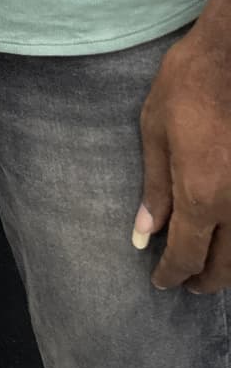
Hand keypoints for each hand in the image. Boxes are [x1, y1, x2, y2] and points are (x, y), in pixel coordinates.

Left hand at [137, 22, 230, 291]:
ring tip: (207, 269)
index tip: (160, 283)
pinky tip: (228, 238)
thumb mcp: (155, 130)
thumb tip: (145, 233)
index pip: (187, 255)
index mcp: (202, 195)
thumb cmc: (188, 84)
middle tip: (184, 282)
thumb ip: (154, 187)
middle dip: (202, 279)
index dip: (172, 274)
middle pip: (225, 266)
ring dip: (227, 268)